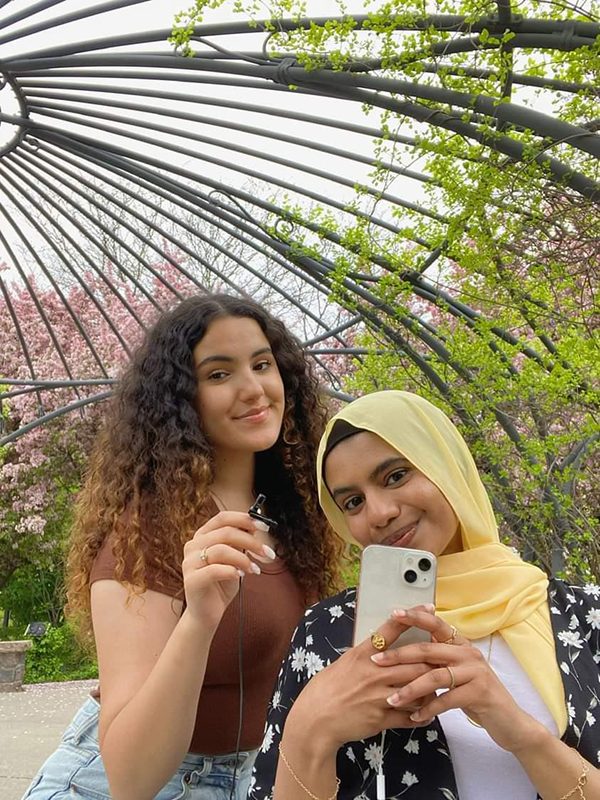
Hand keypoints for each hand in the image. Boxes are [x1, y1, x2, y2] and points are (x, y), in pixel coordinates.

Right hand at [182, 511, 273, 629]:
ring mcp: (189, 562)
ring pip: (221, 550)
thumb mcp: (234, 558)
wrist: (208, 613)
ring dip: (244, 558)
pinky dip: (231, 571)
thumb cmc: (221, 583)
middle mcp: (193, 545)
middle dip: (251, 541)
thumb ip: (240, 541)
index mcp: (203, 536)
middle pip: (226, 533)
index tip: (264, 525)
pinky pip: (214, 570)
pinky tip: (240, 576)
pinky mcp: (191, 580)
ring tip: (255, 569)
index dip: (244, 519)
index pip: (223, 518)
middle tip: (268, 552)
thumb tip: (256, 525)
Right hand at [287, 607, 436, 752]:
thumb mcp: (344, 663)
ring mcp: (379, 695)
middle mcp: (374, 672)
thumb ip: (364, 656)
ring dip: (430, 689)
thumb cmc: (325, 689)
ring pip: (416, 688)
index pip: (392, 629)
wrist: (315, 720)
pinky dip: (420, 716)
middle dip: (432, 661)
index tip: (429, 607)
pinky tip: (427, 715)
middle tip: (444, 659)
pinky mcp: (381, 718)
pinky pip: (409, 716)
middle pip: (414, 661)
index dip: (412, 616)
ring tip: (438, 688)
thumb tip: (379, 650)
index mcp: (362, 654)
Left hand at [374, 608, 538, 752]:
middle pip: (429, 649)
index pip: (436, 624)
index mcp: (460, 644)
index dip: (415, 617)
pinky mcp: (480, 693)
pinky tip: (415, 717)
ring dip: (410, 689)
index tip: (394, 613)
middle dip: (399, 655)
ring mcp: (475, 672)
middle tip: (377, 661)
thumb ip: (438, 660)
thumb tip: (405, 651)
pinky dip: (428, 709)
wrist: (510, 720)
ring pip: (435, 676)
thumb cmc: (476, 695)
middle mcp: (468, 653)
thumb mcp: (456, 673)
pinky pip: (447, 700)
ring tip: (392, 699)